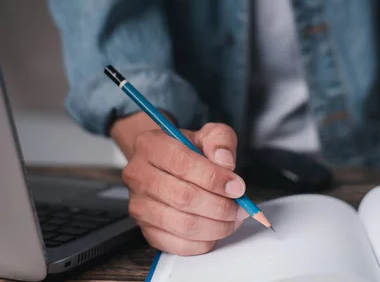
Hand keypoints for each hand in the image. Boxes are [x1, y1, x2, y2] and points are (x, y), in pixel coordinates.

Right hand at [114, 118, 247, 254]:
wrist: (167, 164)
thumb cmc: (188, 149)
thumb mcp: (207, 134)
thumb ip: (220, 140)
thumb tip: (225, 162)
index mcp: (149, 145)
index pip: (182, 164)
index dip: (214, 178)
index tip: (237, 187)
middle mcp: (138, 176)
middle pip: (183, 197)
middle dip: (220, 206)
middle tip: (241, 207)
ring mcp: (139, 206)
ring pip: (183, 225)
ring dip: (216, 226)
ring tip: (233, 218)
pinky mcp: (146, 230)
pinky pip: (179, 245)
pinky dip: (204, 241)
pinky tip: (217, 229)